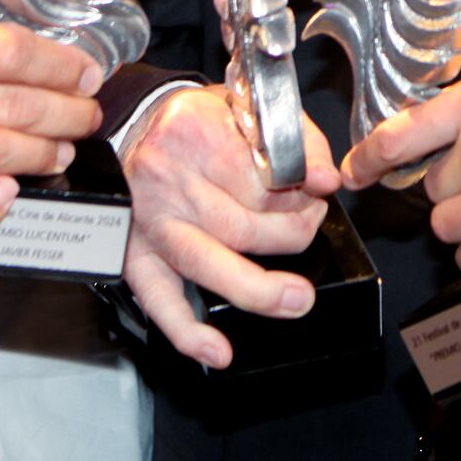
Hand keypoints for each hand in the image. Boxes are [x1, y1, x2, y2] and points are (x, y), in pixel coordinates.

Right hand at [122, 85, 341, 367]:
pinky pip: (157, 298)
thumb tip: (327, 181)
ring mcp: (147, 219)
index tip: (315, 194)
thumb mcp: (253, 109)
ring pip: (205, 262)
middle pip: (240, 224)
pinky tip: (218, 351)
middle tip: (310, 229)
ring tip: (296, 299)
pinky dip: (186, 331)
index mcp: (195, 131)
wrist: (140, 125)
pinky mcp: (133, 252)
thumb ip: (300, 141)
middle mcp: (165, 176)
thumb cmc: (202, 122)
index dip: (300, 192)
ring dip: (256, 289)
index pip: (262, 176)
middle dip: (289, 236)